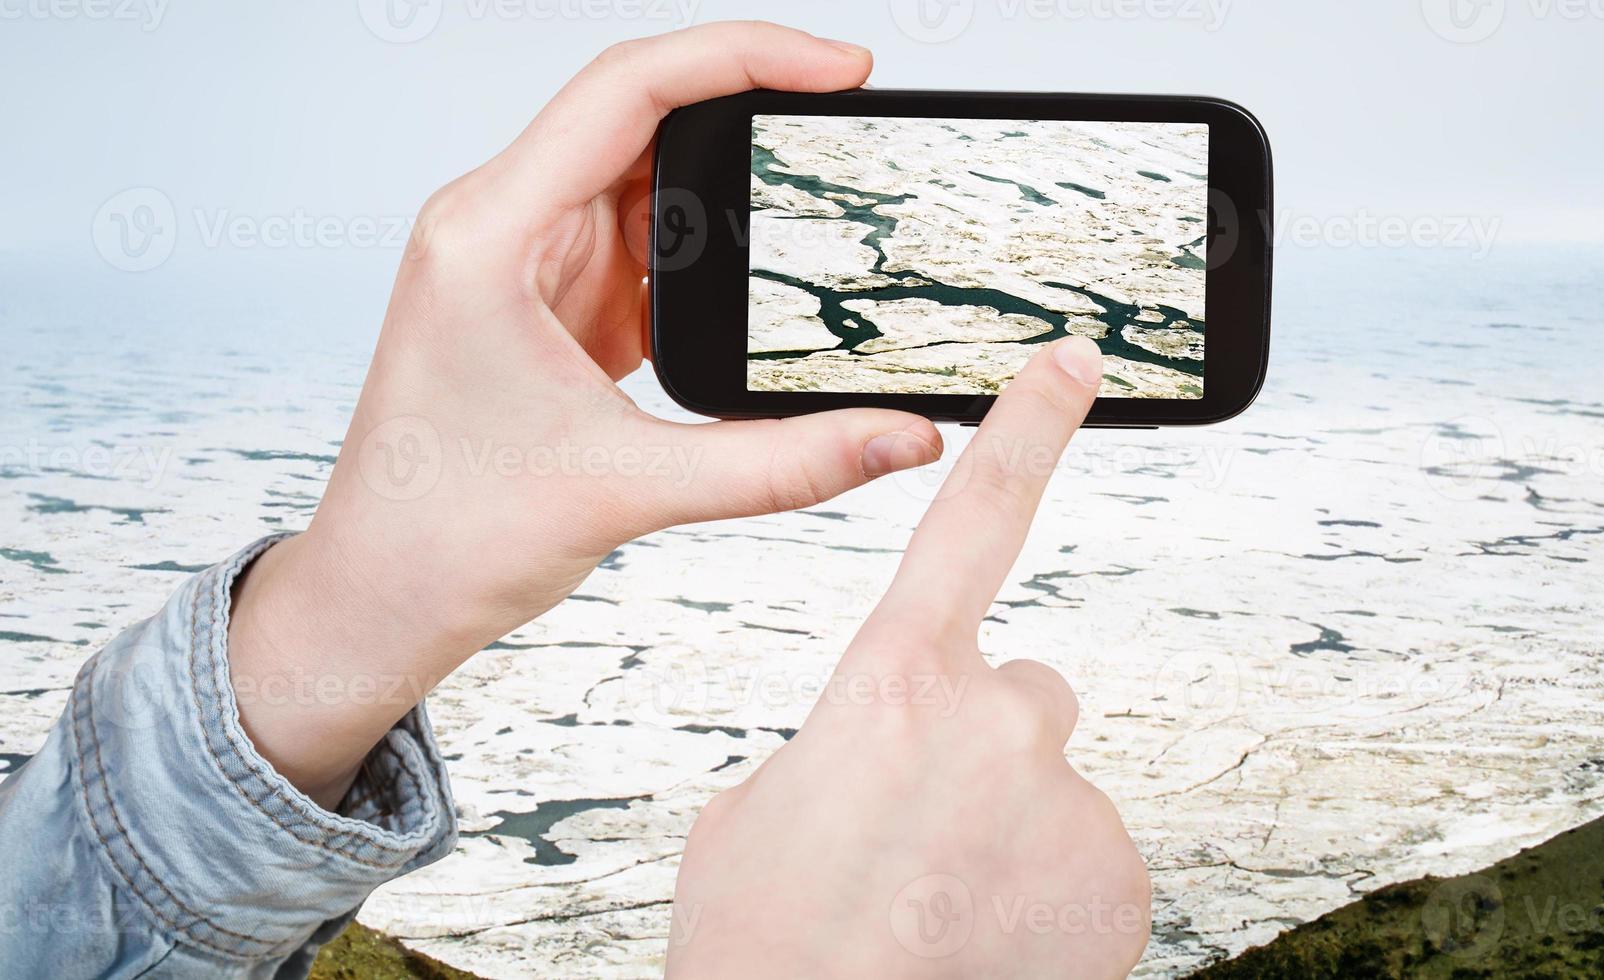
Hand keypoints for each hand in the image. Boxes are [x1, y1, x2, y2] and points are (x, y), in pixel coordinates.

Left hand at [227, 23, 943, 805]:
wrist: (383, 593)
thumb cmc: (448, 533)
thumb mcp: (633, 489)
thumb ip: (782, 463)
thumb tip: (901, 435)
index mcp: (489, 235)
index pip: (628, 89)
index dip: (745, 56)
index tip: (840, 70)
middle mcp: (499, 223)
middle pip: (643, 114)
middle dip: (754, 110)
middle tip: (850, 131)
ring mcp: (525, 258)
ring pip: (649, 175)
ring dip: (735, 189)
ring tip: (824, 201)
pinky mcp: (551, 297)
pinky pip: (644, 239)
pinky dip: (712, 251)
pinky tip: (764, 275)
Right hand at [667, 337, 1150, 978]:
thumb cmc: (763, 939)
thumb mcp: (764, 804)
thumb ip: (845, 741)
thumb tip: (881, 755)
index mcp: (892, 680)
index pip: (976, 517)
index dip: (1028, 429)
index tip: (1076, 363)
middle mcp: (1000, 718)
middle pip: (1023, 689)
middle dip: (984, 742)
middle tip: (920, 829)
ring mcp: (1069, 800)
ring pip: (1049, 784)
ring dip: (1009, 829)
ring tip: (939, 900)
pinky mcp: (1120, 877)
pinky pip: (1087, 858)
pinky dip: (1049, 894)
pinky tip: (988, 938)